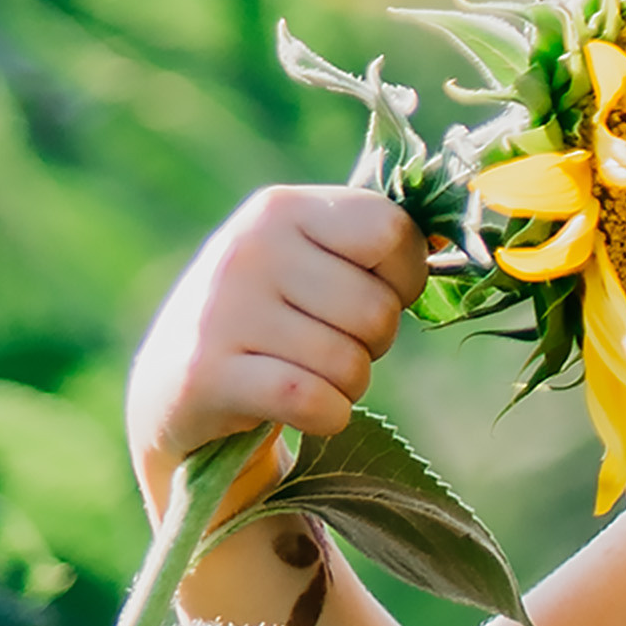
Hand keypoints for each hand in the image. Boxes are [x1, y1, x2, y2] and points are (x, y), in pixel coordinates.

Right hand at [127, 186, 430, 516]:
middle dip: (372, 343)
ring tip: (306, 374)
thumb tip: (449, 236)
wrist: (176, 384)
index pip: (390, 231)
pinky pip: (315, 402)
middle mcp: (249, 249)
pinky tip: (300, 407)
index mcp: (281, 208)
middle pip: (377, 310)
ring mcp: (224, 311)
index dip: (405, 277)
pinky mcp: (209, 375)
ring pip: (350, 363)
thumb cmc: (271, 319)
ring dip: (348, 385)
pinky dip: (327, 416)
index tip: (376, 293)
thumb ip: (369, 243)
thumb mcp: (308, 260)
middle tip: (327, 345)